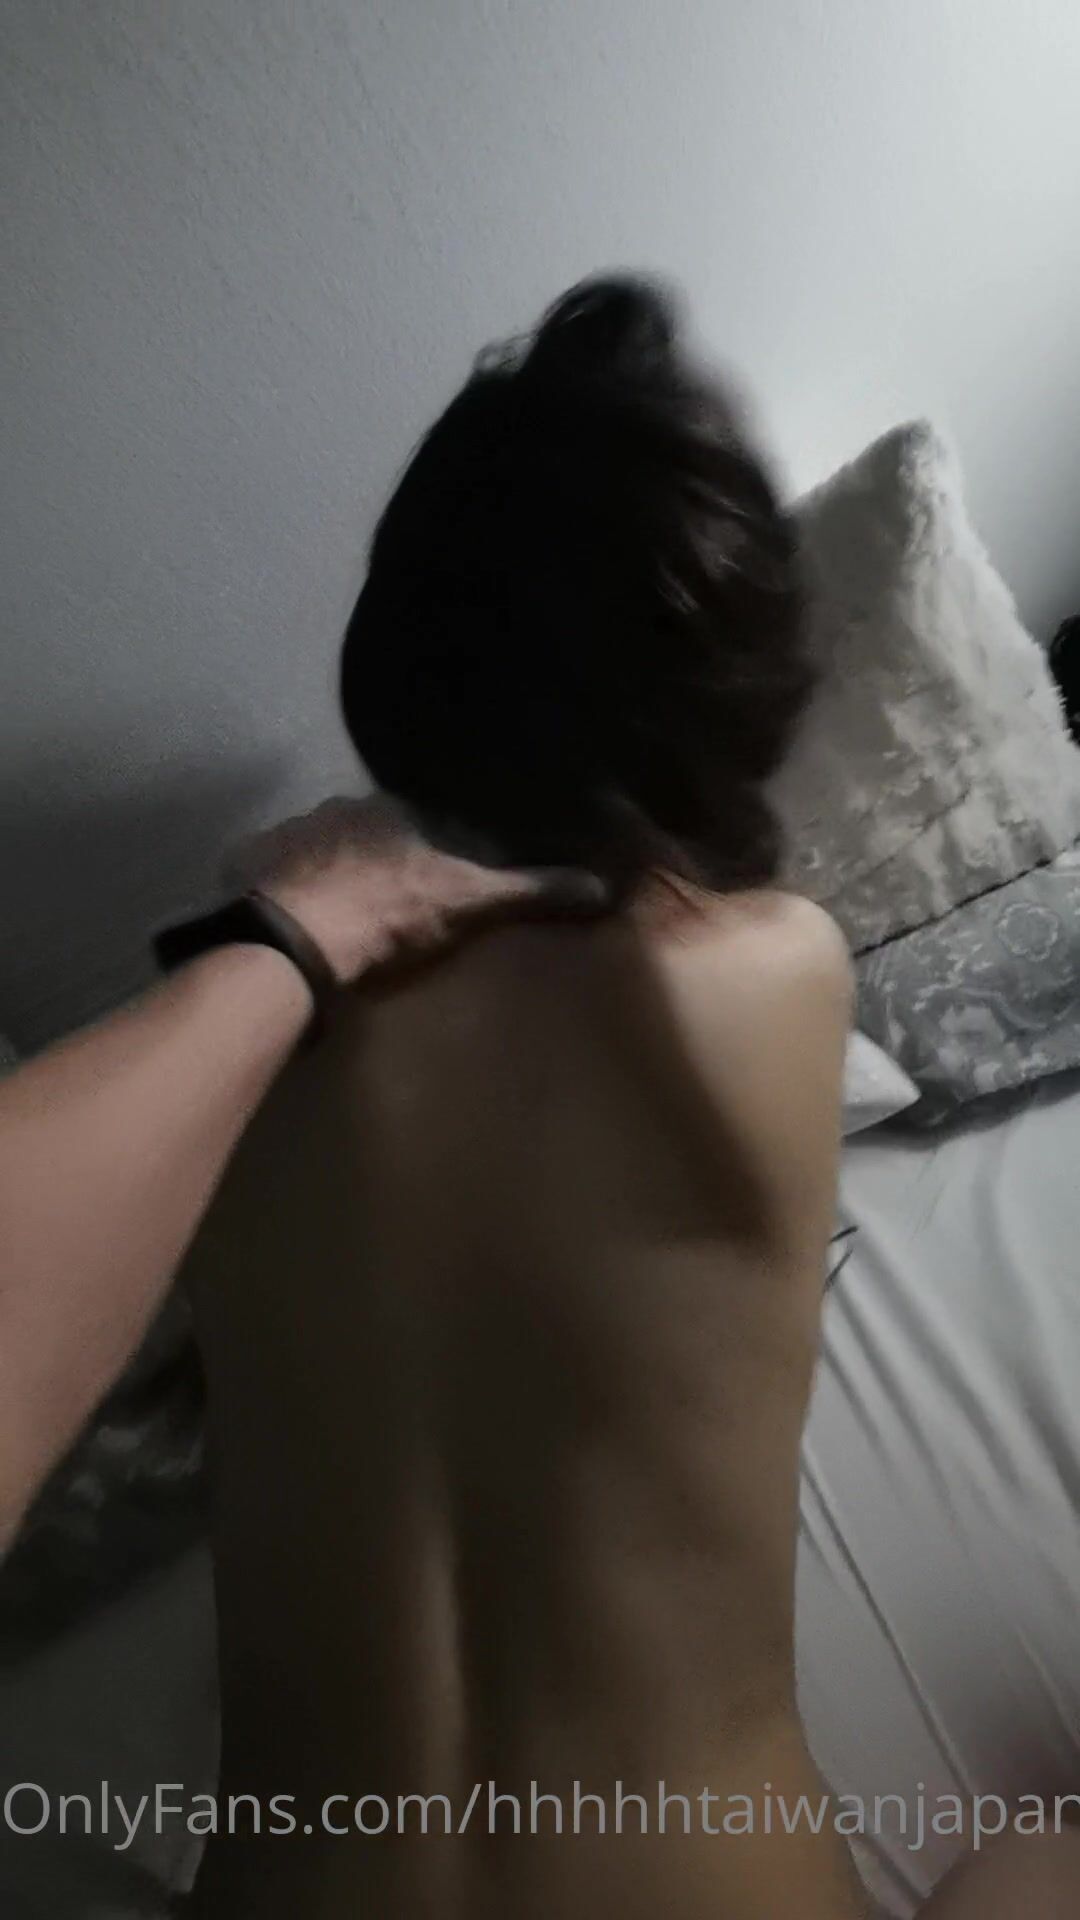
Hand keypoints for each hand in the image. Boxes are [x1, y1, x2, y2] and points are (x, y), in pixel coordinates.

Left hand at [231, 795, 608, 986]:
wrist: (298, 941)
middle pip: (358, 834)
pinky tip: (286, 922)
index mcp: (387, 809)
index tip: (426, 884)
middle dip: (368, 861)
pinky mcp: (243, 865)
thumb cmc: (391, 914)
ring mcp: (283, 834)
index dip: (422, 852)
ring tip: (331, 920)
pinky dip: (275, 892)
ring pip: (310, 851)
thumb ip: (531, 892)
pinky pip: (265, 874)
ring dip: (320, 875)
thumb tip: (600, 886)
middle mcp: (332, 807)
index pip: (413, 821)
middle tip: (380, 907)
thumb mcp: (471, 904)